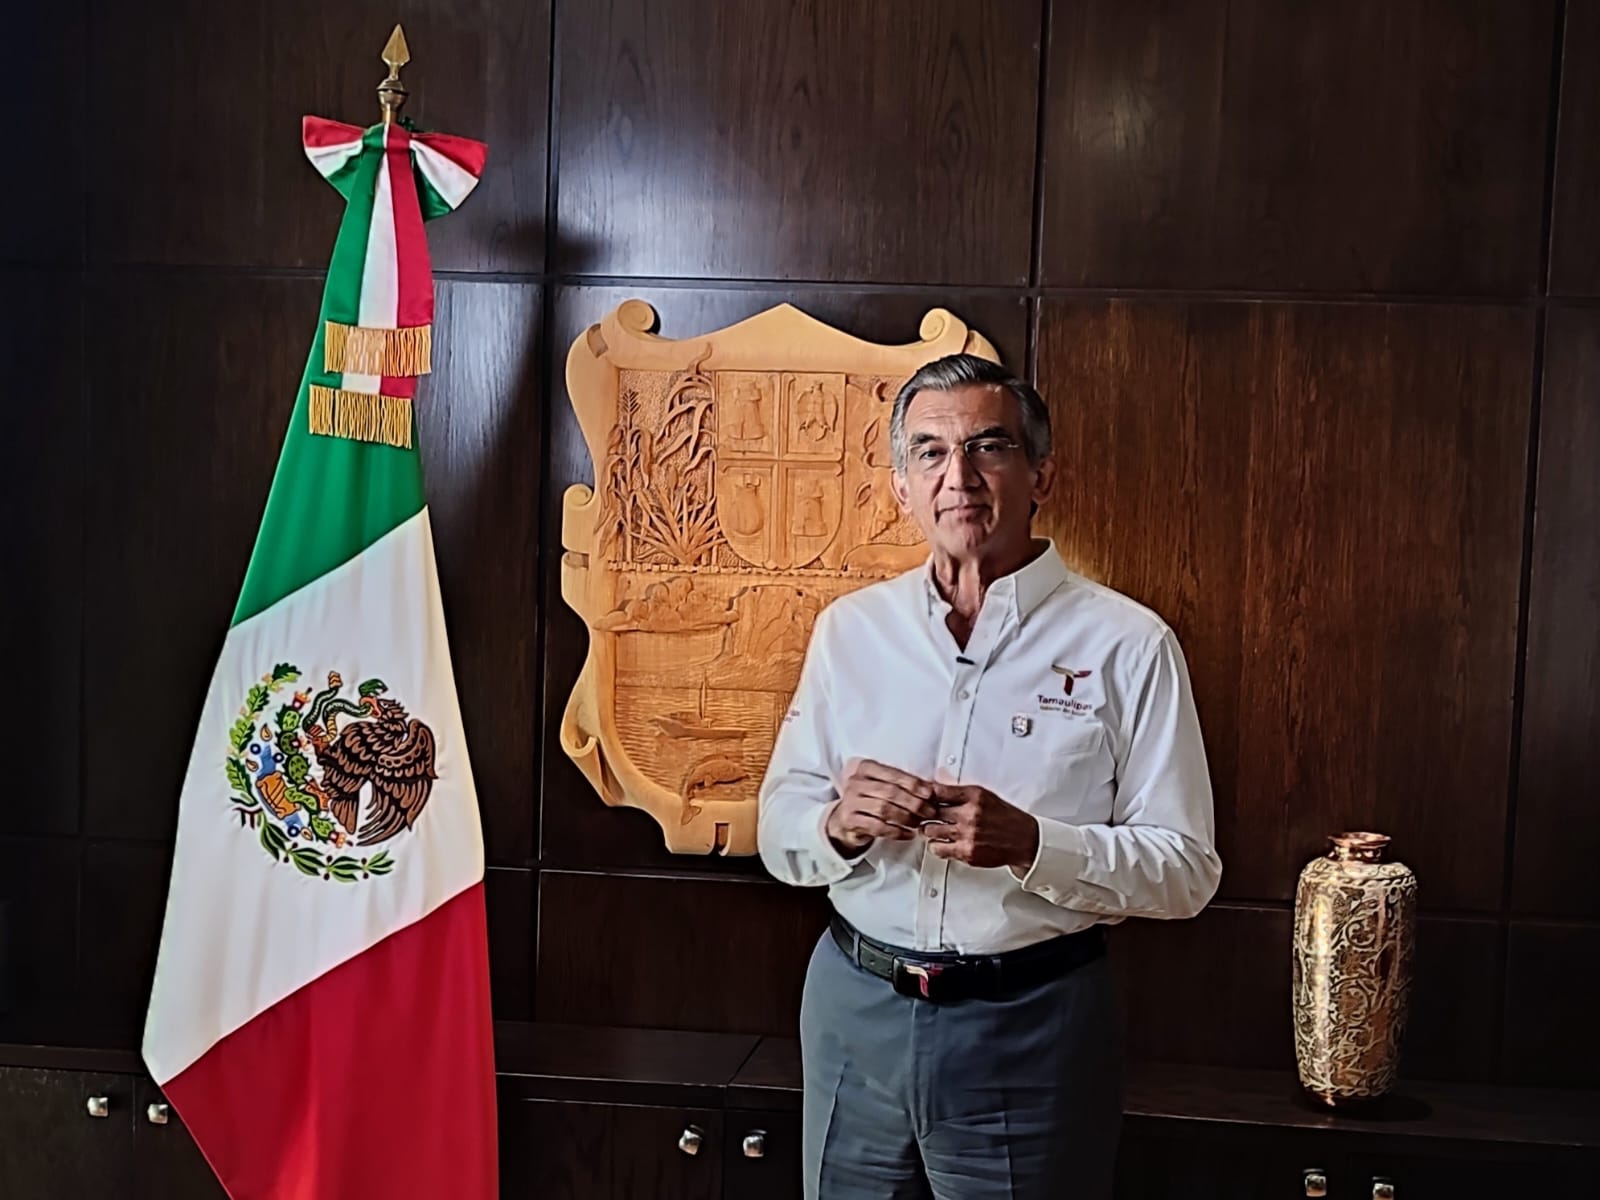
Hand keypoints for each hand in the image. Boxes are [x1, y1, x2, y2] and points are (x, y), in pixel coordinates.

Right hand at [826, 759, 938, 855]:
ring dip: (906, 817)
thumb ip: (905, 785)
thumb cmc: (870, 799)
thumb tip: (933, 789)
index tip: (929, 794)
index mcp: (866, 768)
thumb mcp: (884, 786)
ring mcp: (851, 801)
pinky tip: (908, 834)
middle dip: (914, 803)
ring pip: (884, 809)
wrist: (845, 819)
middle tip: (929, 812)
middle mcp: (856, 782)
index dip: (914, 784)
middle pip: (891, 792)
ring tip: (919, 823)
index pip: (894, 774)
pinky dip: (897, 832)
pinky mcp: (850, 820)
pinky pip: (878, 827)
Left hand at [923, 784, 1039, 871]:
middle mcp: (970, 814)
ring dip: (929, 831)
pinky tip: (942, 843)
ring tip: (933, 830)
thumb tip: (933, 790)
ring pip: (930, 830)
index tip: (922, 799)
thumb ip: (960, 794)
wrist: (1024, 839)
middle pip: (929, 811)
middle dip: (925, 814)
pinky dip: (936, 846)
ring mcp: (968, 834)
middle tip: (925, 816)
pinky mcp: (967, 852)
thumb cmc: (1003, 816)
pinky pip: (938, 849)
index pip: (936, 791)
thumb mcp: (984, 796)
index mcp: (974, 796)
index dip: (925, 795)